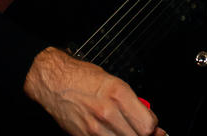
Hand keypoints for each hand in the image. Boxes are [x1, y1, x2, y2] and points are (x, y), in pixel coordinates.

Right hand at [24, 46, 165, 135]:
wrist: (54, 82)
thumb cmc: (82, 77)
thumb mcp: (113, 82)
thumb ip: (132, 102)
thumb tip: (150, 120)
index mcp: (118, 93)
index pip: (148, 125)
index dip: (152, 128)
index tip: (152, 127)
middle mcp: (108, 112)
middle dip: (141, 135)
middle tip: (138, 129)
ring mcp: (95, 128)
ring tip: (123, 129)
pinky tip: (111, 133)